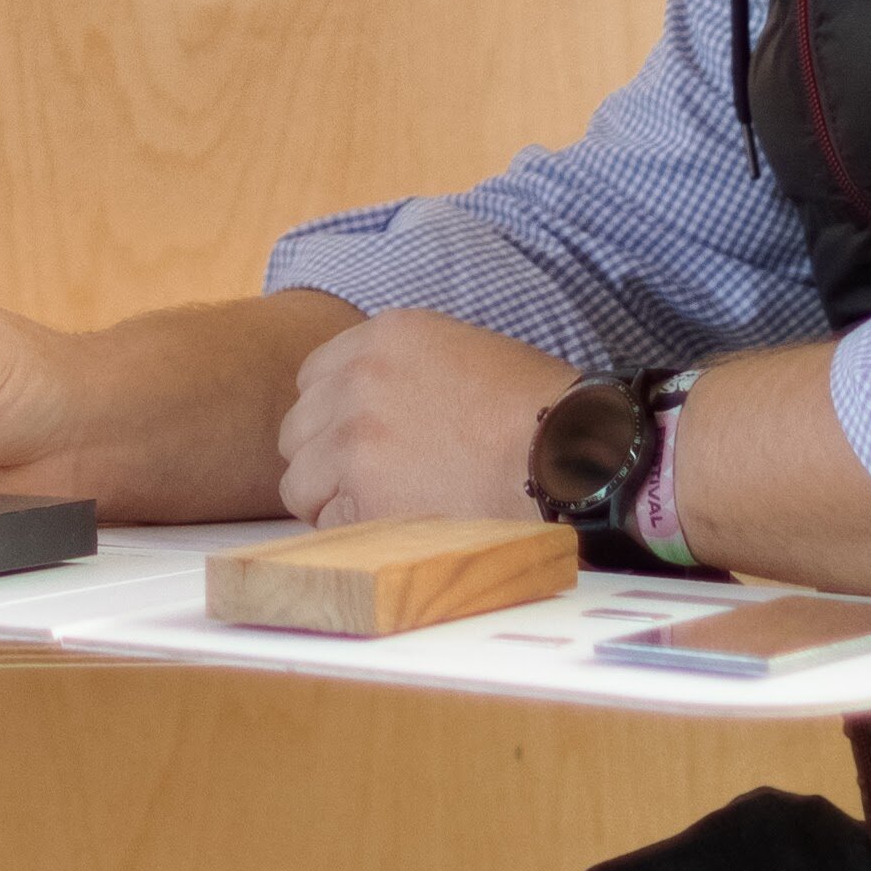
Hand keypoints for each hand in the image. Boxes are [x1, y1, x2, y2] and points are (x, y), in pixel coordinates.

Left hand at [274, 307, 579, 531]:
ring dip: (336, 500)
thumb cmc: (538, 413)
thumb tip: (355, 406)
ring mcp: (354, 439)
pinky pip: (328, 525)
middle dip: (329, 459)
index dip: (336, 416)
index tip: (368, 439)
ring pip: (300, 483)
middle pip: (297, 431)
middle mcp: (357, 380)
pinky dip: (358, 534)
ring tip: (398, 506)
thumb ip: (398, 371)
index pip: (312, 379)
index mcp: (382, 337)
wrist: (573, 455)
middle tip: (384, 481)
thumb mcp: (462, 354)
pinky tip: (408, 525)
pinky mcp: (362, 496)